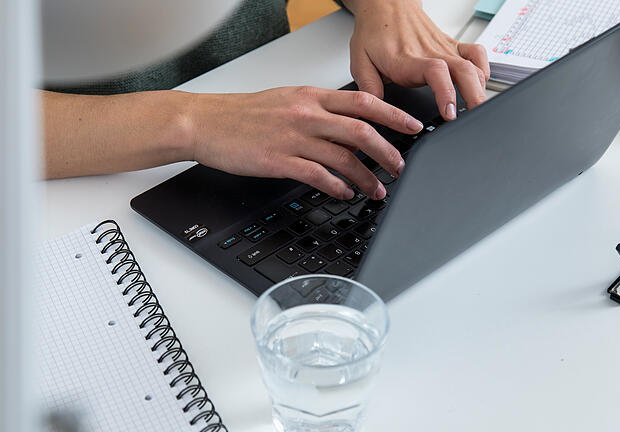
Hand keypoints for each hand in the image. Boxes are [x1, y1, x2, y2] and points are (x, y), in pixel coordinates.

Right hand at [185, 86, 422, 199]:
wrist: (206, 122)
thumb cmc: (244, 114)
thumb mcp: (287, 100)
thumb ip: (319, 109)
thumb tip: (350, 122)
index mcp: (311, 97)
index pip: (363, 102)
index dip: (393, 116)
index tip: (413, 127)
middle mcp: (306, 115)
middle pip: (361, 132)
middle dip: (388, 152)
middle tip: (400, 167)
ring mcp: (293, 138)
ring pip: (343, 158)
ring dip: (366, 177)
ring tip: (377, 190)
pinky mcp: (278, 161)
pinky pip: (318, 175)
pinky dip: (337, 187)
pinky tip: (345, 193)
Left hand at [345, 0, 490, 119]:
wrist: (386, 7)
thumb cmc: (375, 32)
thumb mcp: (360, 60)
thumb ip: (368, 87)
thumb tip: (376, 111)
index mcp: (408, 59)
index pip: (435, 72)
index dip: (446, 93)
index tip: (449, 113)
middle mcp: (430, 53)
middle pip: (463, 72)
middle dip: (473, 98)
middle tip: (474, 119)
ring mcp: (444, 48)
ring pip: (473, 66)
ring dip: (480, 88)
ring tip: (479, 109)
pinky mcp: (452, 45)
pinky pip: (477, 54)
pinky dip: (484, 70)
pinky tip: (480, 84)